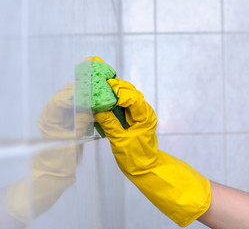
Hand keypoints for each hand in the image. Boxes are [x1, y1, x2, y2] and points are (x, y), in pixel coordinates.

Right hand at [95, 78, 210, 226]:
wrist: (145, 169)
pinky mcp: (133, 118)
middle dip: (115, 87)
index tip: (104, 89)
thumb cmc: (136, 158)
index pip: (132, 97)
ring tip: (99, 89)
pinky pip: (123, 105)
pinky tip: (103, 100)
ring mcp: (139, 114)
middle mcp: (144, 112)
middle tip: (98, 83)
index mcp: (145, 117)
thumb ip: (109, 124)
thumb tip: (97, 109)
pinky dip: (113, 101)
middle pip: (130, 92)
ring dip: (114, 92)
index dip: (118, 91)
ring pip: (127, 96)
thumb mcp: (120, 141)